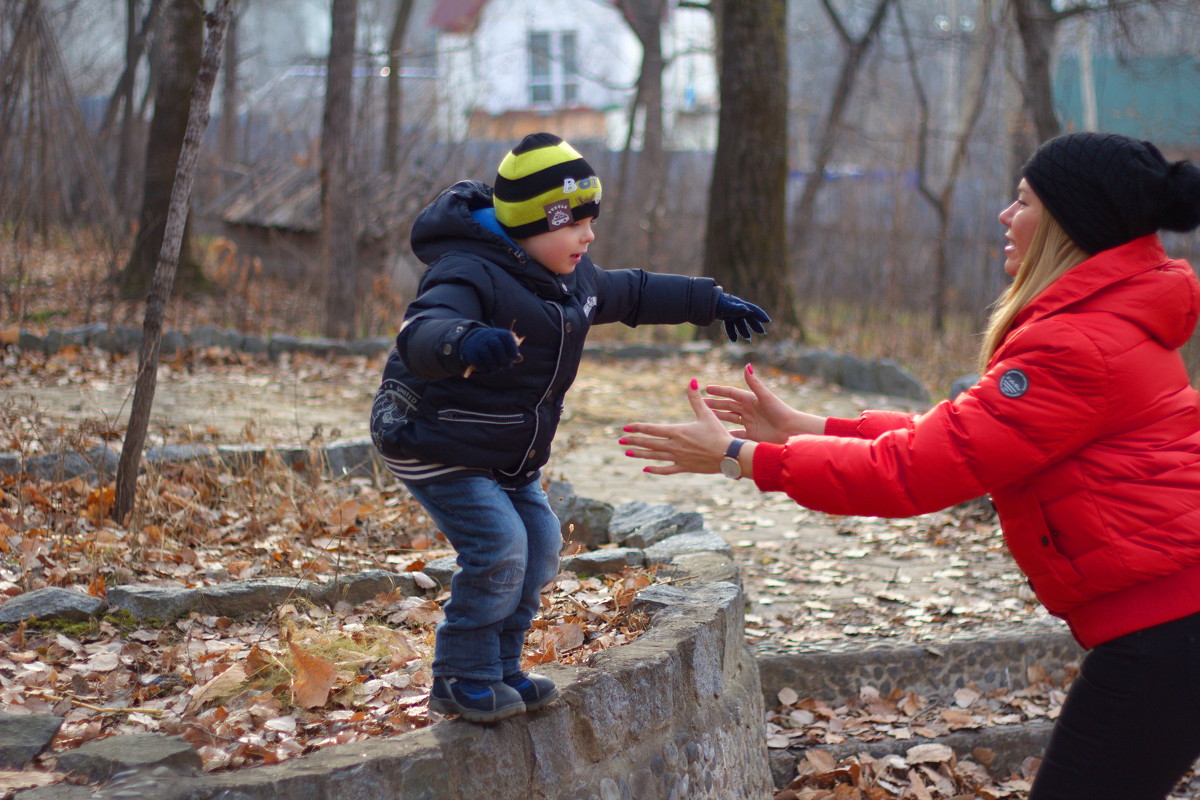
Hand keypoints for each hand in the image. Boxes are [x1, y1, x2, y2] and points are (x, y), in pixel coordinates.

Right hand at [460, 327, 519, 373]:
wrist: (476, 341)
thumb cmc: (496, 347)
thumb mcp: (505, 345)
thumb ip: (512, 352)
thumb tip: (517, 358)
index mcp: (500, 333)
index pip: (507, 337)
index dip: (512, 349)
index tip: (514, 358)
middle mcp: (489, 336)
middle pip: (496, 345)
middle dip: (503, 358)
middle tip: (506, 366)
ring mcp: (479, 343)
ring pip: (486, 354)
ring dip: (493, 365)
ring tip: (496, 369)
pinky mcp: (471, 352)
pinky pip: (478, 361)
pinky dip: (484, 368)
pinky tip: (488, 370)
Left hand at [620, 379, 733, 474]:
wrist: (729, 455)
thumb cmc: (718, 434)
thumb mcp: (706, 414)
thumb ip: (695, 398)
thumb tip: (692, 380)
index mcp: (677, 431)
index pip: (652, 429)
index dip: (638, 428)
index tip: (626, 427)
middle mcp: (674, 445)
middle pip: (649, 443)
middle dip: (634, 441)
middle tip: (620, 440)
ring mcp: (678, 458)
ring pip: (654, 456)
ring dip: (640, 454)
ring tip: (627, 452)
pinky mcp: (684, 467)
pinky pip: (666, 469)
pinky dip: (655, 469)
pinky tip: (645, 468)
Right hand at [705, 364, 822, 442]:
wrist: (792, 431)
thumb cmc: (781, 412)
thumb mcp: (765, 397)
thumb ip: (754, 383)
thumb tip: (746, 365)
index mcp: (751, 399)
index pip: (731, 393)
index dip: (719, 390)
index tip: (706, 388)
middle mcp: (749, 410)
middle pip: (727, 406)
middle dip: (714, 404)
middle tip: (700, 403)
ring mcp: (750, 423)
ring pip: (729, 419)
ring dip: (718, 418)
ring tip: (705, 417)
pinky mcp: (752, 435)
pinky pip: (736, 434)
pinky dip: (727, 434)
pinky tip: (717, 435)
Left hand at [714, 292, 770, 341]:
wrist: (703, 302)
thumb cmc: (715, 304)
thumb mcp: (726, 307)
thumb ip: (736, 309)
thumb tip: (747, 310)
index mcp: (739, 304)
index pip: (752, 309)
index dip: (760, 315)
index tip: (768, 321)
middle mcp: (735, 307)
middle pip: (748, 317)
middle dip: (754, 324)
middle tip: (762, 332)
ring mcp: (729, 311)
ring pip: (739, 322)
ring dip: (743, 330)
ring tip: (748, 338)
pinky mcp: (723, 315)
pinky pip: (730, 325)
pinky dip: (732, 332)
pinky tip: (733, 340)